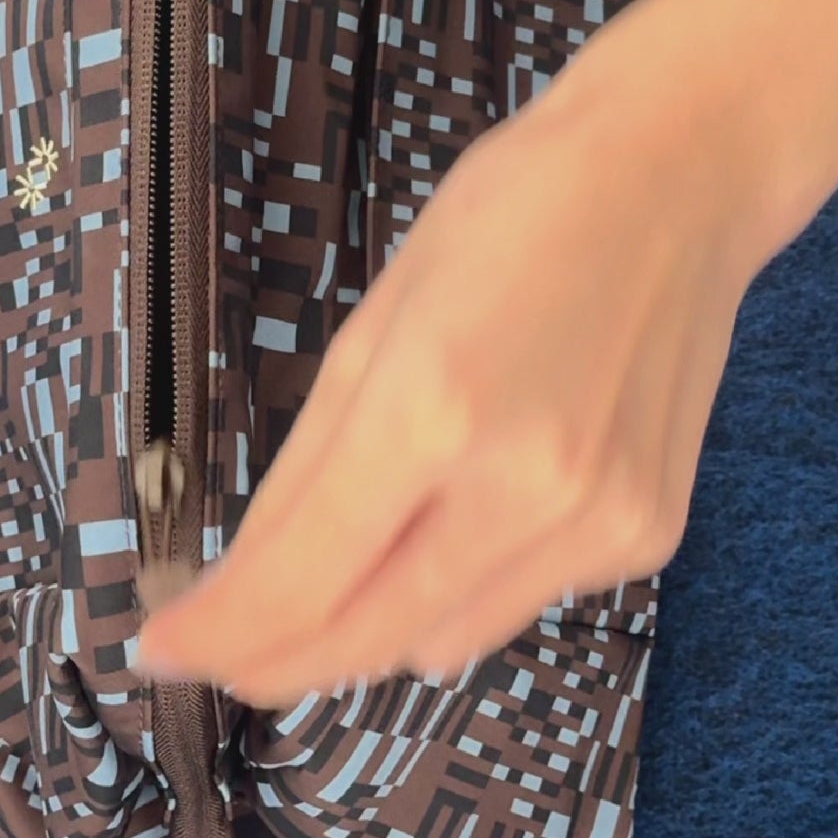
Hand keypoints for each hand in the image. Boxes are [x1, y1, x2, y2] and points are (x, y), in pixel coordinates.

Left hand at [134, 37, 763, 705]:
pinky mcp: (647, 537)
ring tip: (339, 574)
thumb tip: (247, 590)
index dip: (217, 634)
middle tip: (219, 653)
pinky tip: (469, 512)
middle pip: (365, 640)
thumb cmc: (509, 220)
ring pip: (440, 642)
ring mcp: (597, 524)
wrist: (679, 178)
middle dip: (276, 659)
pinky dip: (463, 586)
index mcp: (431, 411)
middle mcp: (523, 490)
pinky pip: (517, 603)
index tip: (158, 651)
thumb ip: (310, 471)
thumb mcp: (373, 327)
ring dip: (367, 628)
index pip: (298, 578)